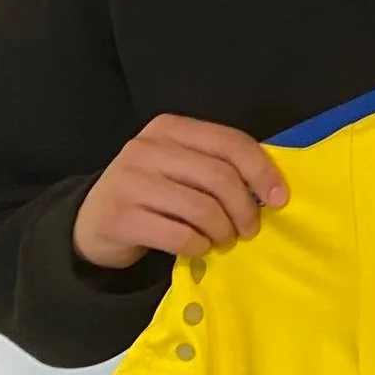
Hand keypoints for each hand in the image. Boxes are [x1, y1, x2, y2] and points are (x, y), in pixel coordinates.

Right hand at [73, 115, 286, 267]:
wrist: (94, 223)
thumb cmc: (155, 194)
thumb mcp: (183, 168)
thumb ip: (219, 166)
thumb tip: (272, 189)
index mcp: (170, 128)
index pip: (230, 143)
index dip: (262, 171)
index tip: (279, 199)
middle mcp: (146, 147)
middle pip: (220, 178)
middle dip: (245, 209)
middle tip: (249, 229)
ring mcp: (128, 180)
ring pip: (202, 209)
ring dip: (223, 232)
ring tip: (224, 240)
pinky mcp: (119, 216)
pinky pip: (180, 235)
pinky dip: (199, 246)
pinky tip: (198, 247)